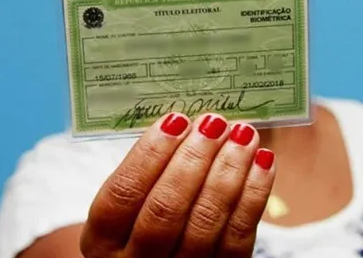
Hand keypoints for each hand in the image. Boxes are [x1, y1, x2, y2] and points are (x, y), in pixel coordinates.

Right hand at [80, 112, 275, 257]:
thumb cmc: (142, 223)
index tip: (175, 121)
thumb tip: (186, 123)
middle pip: (165, 209)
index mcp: (102, 241)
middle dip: (194, 159)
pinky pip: (238, 237)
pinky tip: (260, 162)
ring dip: (228, 171)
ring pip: (205, 223)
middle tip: (214, 123)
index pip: (122, 194)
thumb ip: (148, 172)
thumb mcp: (128, 206)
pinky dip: (253, 195)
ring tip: (243, 135)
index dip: (149, 155)